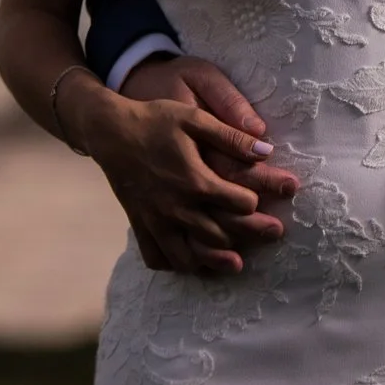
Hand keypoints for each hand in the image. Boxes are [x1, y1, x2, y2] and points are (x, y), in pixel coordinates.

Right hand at [100, 55, 298, 273]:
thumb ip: (231, 137)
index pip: (238, 203)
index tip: (265, 198)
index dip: (256, 202)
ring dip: (216, 261)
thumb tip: (267, 150)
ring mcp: (157, 221)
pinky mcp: (141, 226)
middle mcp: (177, 207)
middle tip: (273, 233)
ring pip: (190, 257)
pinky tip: (192, 261)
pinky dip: (176, 264)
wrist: (111, 131)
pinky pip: (158, 257)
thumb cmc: (155, 120)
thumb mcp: (194, 119)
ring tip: (236, 261)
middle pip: (221, 235)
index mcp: (195, 180)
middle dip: (251, 235)